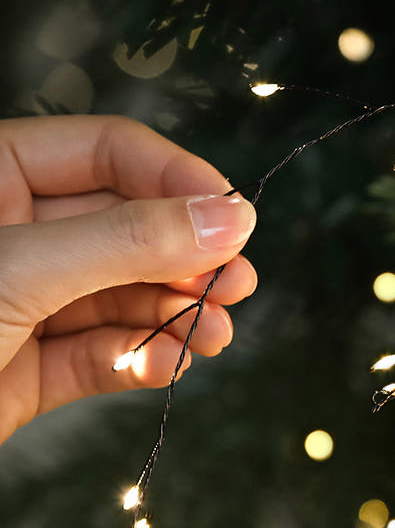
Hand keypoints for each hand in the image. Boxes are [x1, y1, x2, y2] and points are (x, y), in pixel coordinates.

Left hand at [0, 115, 257, 443]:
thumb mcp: (19, 269)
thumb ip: (127, 241)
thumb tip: (227, 218)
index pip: (107, 154)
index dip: (178, 180)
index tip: (236, 218)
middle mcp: (13, 236)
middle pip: (127, 231)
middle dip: (186, 259)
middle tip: (238, 286)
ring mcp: (23, 305)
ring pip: (122, 299)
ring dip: (176, 316)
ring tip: (215, 334)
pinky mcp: (29, 372)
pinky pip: (101, 357)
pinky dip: (141, 361)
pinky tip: (170, 364)